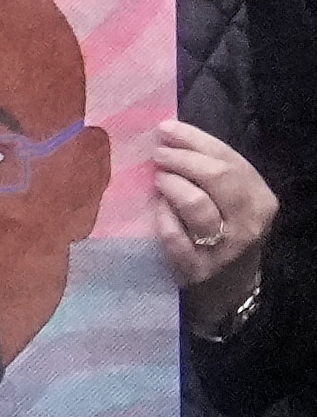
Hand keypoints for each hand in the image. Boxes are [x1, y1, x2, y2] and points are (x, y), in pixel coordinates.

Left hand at [157, 118, 280, 304]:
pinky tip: (157, 210)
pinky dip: (163, 219)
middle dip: (182, 159)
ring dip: (172, 185)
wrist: (227, 286)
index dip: (195, 140)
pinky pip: (175, 237)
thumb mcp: (230, 201)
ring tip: (158, 179)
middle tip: (158, 153)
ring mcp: (224, 248)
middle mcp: (249, 222)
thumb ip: (212, 172)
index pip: (229, 160)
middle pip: (217, 177)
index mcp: (260, 199)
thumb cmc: (223, 232)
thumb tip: (170, 134)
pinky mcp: (197, 269)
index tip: (165, 129)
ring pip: (197, 205)